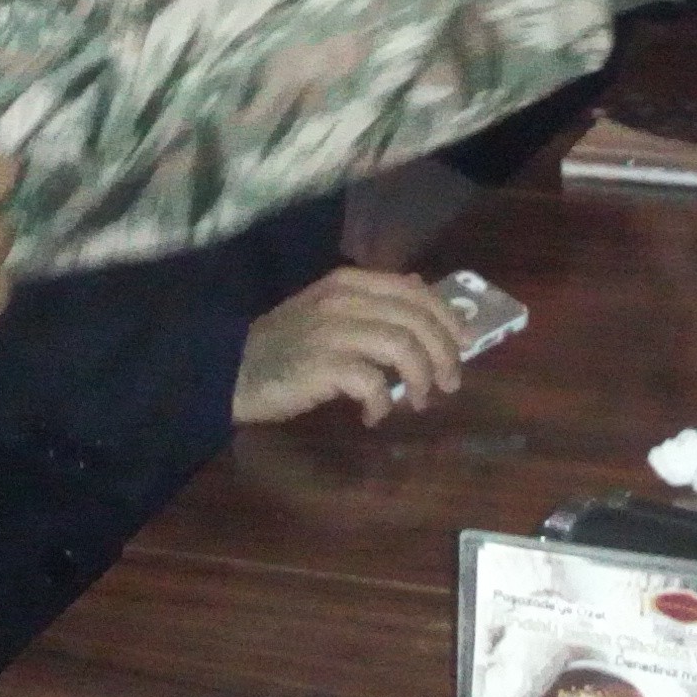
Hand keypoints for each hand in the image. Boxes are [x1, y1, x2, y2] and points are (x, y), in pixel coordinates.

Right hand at [234, 268, 467, 427]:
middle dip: (443, 354)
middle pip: (416, 320)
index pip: (415, 291)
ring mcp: (334, 331)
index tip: (464, 344)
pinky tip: (375, 414)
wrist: (232, 368)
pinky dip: (384, 401)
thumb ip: (371, 299)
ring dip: (420, 379)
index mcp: (349, 282)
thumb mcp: (328, 308)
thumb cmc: (284, 343)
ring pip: (403, 347)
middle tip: (449, 383)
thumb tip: (420, 288)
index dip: (447, 318)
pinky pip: (373, 382)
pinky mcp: (324, 366)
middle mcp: (344, 300)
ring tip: (417, 401)